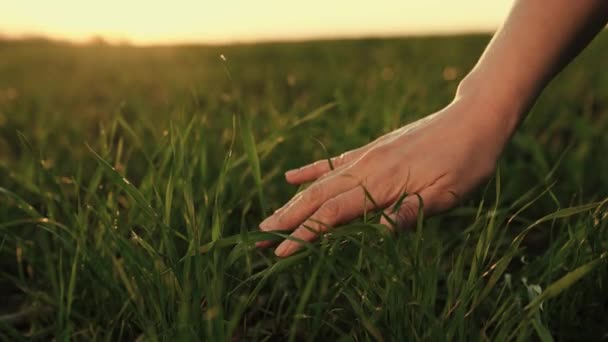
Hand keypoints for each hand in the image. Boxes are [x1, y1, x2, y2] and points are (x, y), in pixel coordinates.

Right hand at [258, 96, 514, 256]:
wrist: (473, 120)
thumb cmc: (465, 162)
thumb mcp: (448, 194)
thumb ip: (410, 212)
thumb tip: (381, 234)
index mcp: (383, 183)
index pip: (334, 213)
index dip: (306, 233)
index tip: (280, 251)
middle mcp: (367, 167)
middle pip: (318, 197)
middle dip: (288, 219)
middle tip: (260, 237)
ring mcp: (367, 156)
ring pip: (321, 182)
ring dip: (294, 201)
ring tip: (271, 217)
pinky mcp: (372, 150)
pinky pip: (334, 162)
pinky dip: (311, 171)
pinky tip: (293, 176)